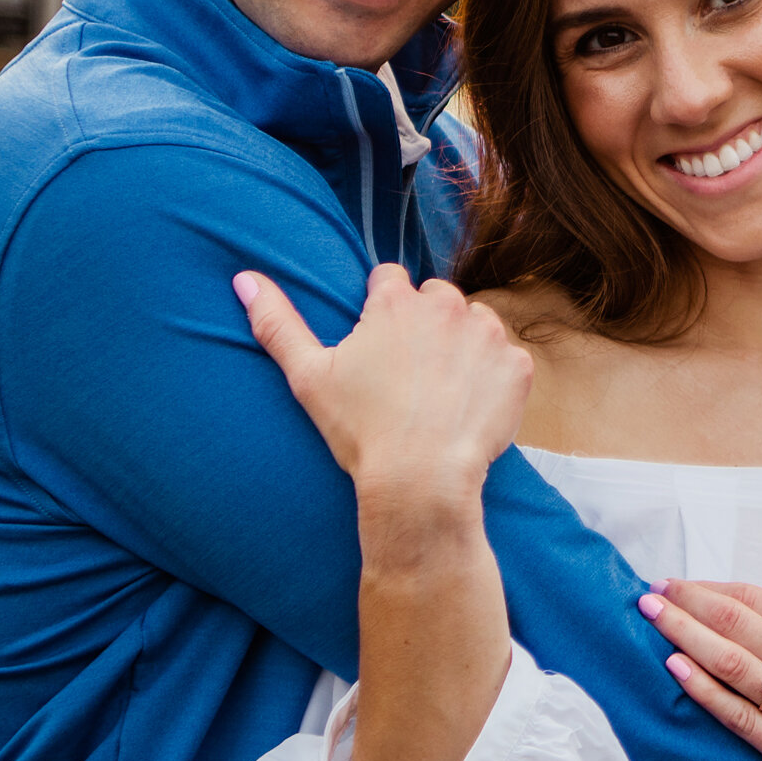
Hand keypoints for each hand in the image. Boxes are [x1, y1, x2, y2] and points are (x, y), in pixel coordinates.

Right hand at [233, 266, 532, 556]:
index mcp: (396, 301)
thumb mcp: (308, 378)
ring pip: (474, 324)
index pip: (389, 278)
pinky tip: (469, 407)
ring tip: (440, 392)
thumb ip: (277, 323)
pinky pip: (506, 359)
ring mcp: (488, 334)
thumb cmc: (361, 432)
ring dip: (462, 345)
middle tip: (409, 375)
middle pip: (435, 298)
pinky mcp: (517, 366)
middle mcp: (447, 305)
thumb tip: (244, 278)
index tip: (378, 349)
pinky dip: (493, 378)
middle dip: (425, 325)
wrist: (421, 482)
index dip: (381, 312)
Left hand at [637, 578, 761, 760]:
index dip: (710, 589)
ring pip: (729, 665)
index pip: (755, 600)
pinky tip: (677, 669)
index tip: (680, 581)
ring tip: (653, 619)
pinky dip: (702, 690)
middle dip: (684, 605)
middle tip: (648, 592)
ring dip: (683, 638)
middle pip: (734, 625)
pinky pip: (737, 718)